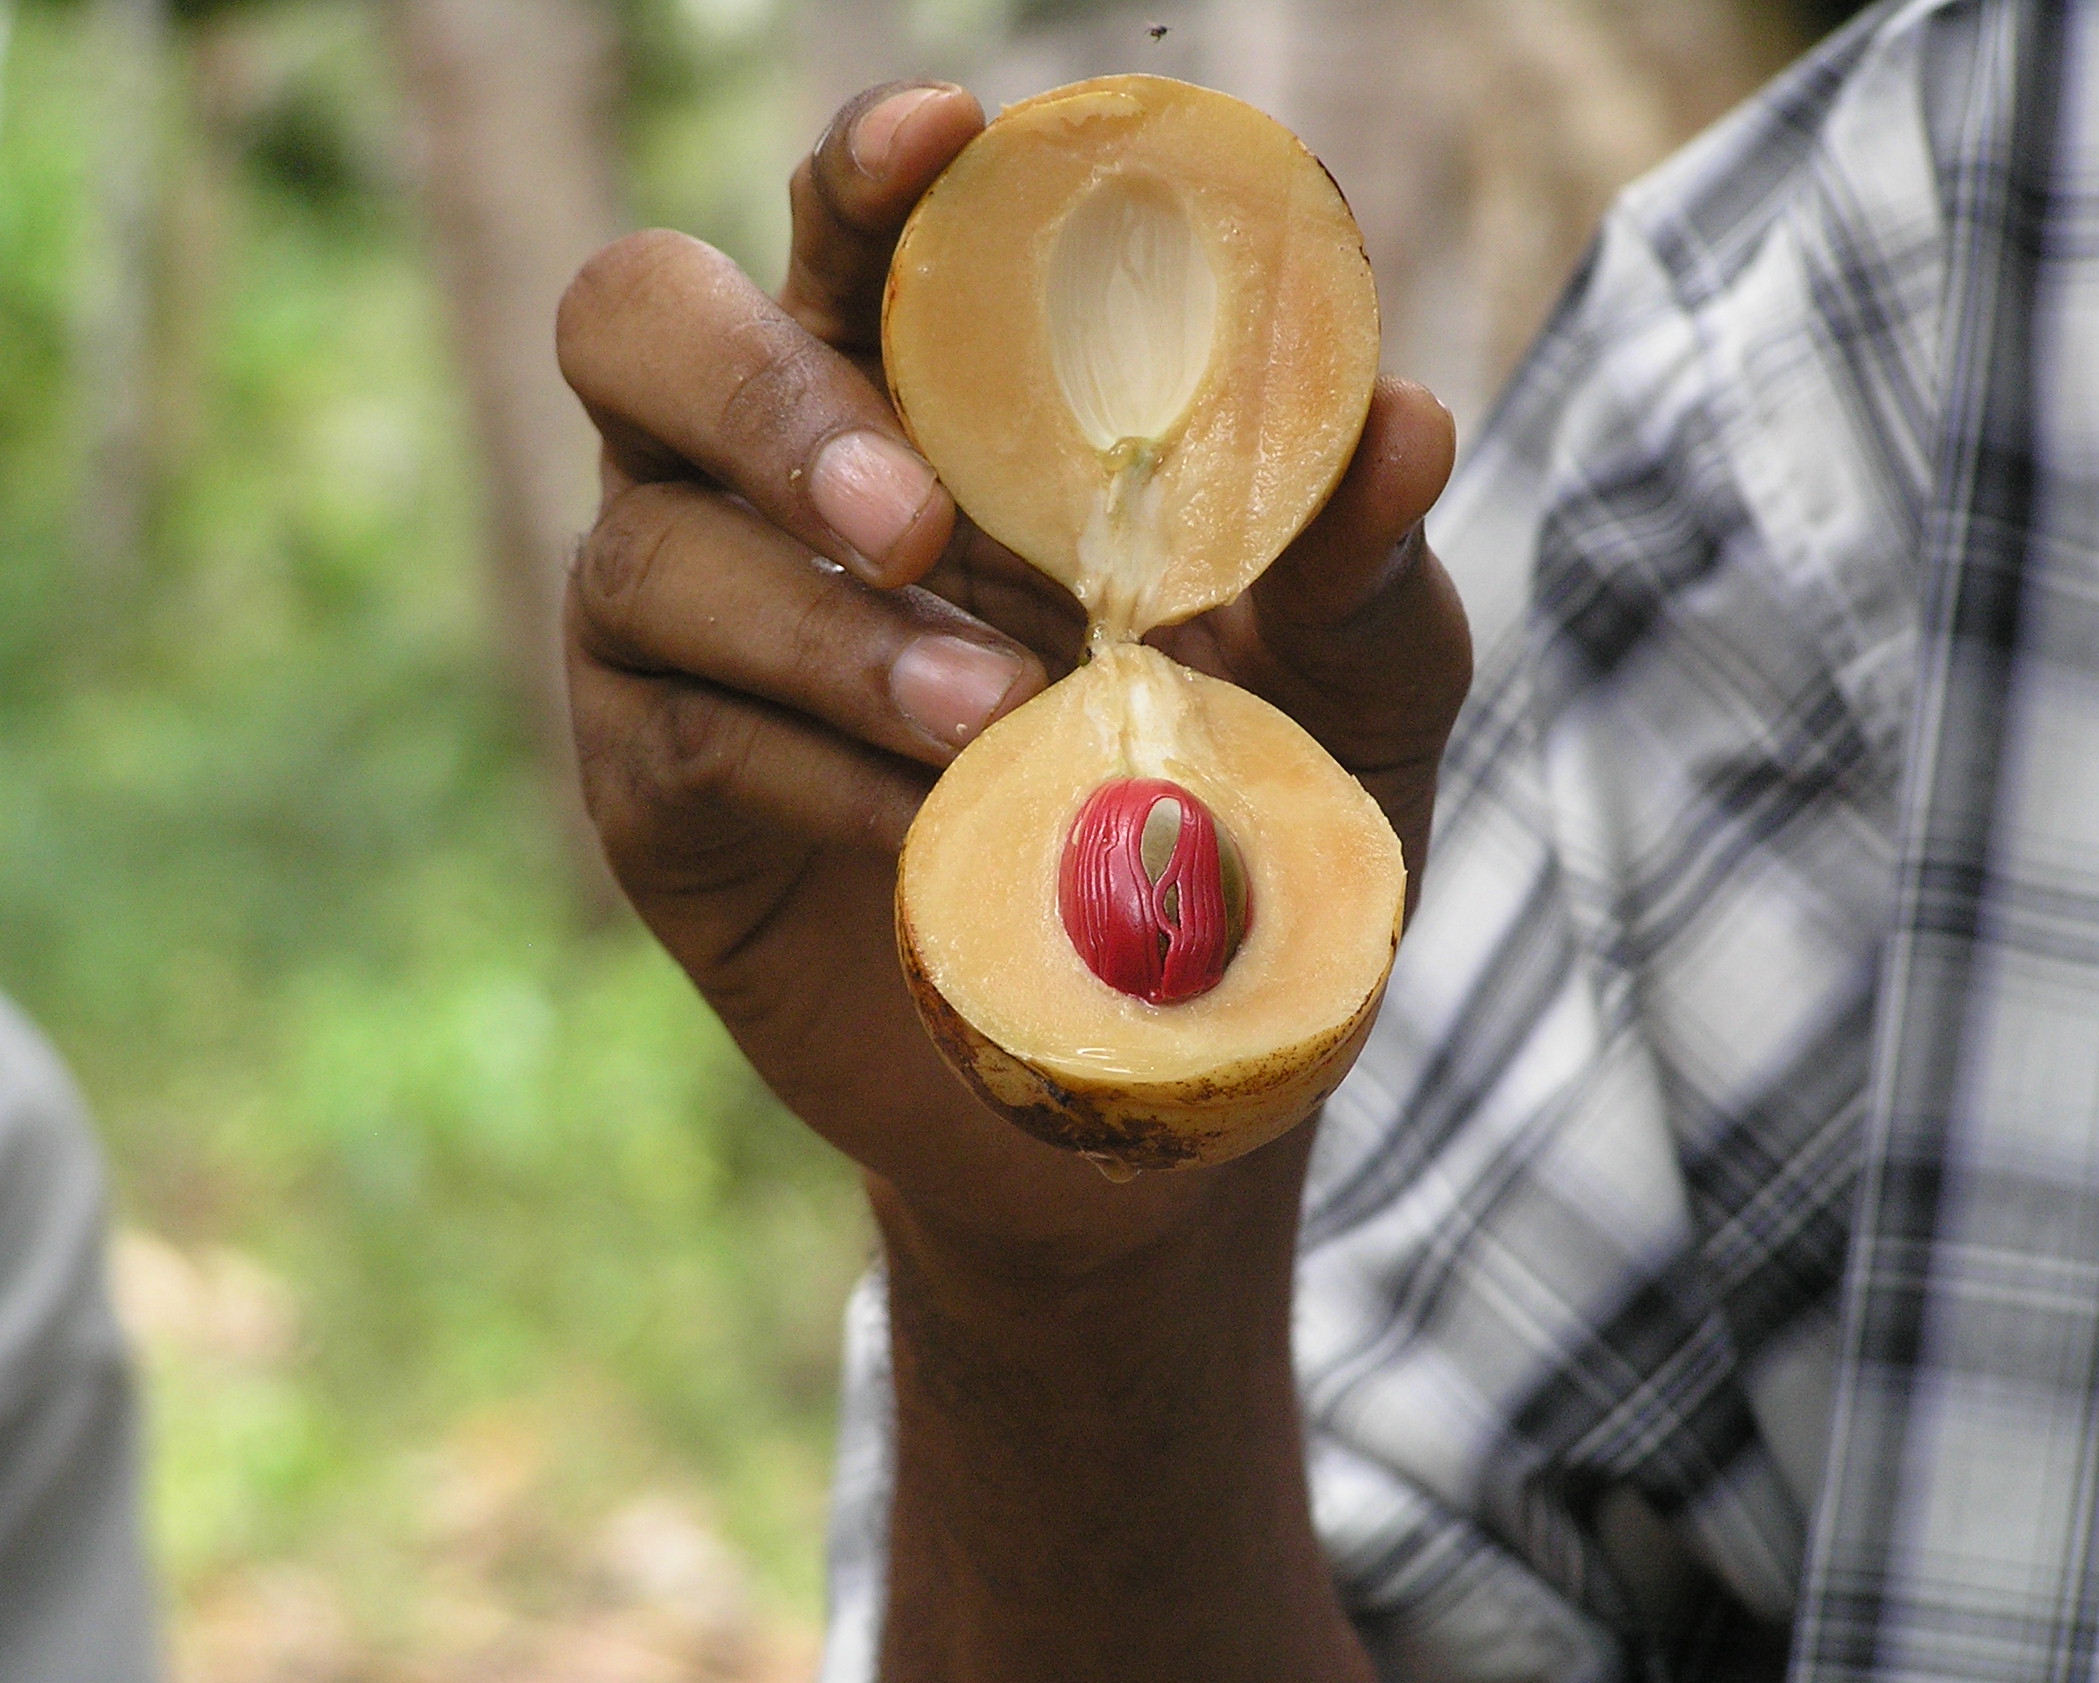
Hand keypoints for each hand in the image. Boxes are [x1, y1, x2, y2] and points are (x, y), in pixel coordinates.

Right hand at [555, 81, 1468, 1262]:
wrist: (1158, 1069)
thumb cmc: (1249, 832)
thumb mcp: (1350, 695)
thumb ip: (1356, 558)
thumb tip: (1402, 415)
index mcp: (924, 402)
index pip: (848, 236)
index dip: (863, 173)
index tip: (944, 140)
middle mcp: (770, 485)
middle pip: (638, 325)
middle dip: (762, 389)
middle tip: (913, 509)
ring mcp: (687, 635)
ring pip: (649, 551)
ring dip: (824, 628)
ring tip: (990, 716)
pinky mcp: (657, 793)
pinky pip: (685, 734)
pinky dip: (813, 766)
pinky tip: (932, 824)